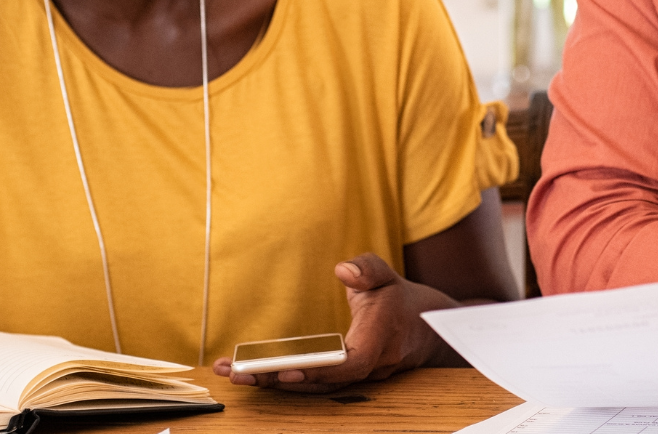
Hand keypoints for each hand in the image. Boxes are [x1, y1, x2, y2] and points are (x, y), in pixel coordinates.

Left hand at [212, 253, 439, 393]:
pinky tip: (254, 376)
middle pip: (324, 383)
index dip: (320, 370)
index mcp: (382, 337)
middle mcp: (371, 365)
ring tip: (234, 374)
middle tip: (238, 374)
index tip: (287, 369)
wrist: (424, 328)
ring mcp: (359, 378)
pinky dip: (285, 382)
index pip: (352, 364)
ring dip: (274, 383)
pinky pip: (315, 386)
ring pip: (316, 388)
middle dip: (279, 380)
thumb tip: (343, 270)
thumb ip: (367, 268)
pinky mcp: (346, 380)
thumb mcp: (386, 274)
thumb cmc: (398, 298)